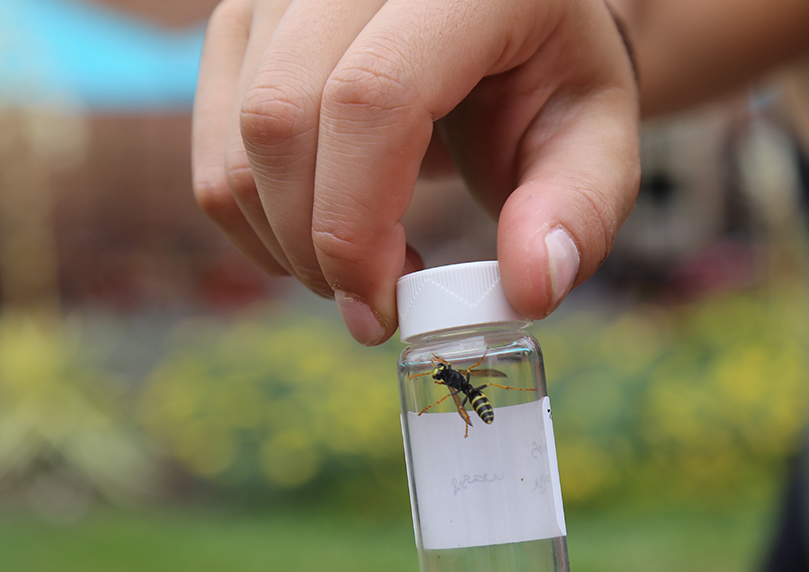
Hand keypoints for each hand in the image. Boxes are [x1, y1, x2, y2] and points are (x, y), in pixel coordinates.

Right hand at [192, 0, 639, 344]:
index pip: (372, 96)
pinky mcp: (244, 21)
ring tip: (363, 263)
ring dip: (286, 239)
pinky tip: (321, 232)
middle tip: (371, 304)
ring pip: (239, 139)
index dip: (359, 222)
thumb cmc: (550, 85)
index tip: (384, 307)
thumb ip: (576, 212)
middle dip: (315, 246)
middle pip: (282, 118)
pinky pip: (213, 146)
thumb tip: (529, 289)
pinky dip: (255, 218)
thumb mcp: (594, 143)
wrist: (501, 30)